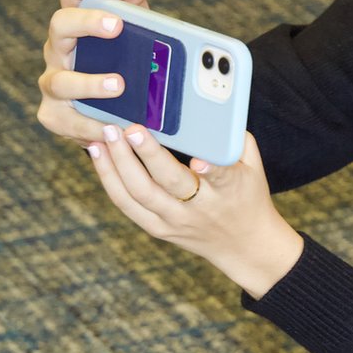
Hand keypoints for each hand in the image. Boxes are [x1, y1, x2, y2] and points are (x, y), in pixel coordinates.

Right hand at [37, 0, 150, 143]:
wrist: (119, 108)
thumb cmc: (126, 60)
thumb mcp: (137, 32)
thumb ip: (136, 8)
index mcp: (78, 22)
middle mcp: (59, 48)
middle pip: (60, 25)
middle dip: (87, 23)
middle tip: (117, 26)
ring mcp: (53, 81)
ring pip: (59, 80)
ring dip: (88, 83)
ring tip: (118, 85)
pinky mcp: (54, 115)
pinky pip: (66, 121)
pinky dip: (90, 126)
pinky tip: (113, 127)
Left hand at [86, 126, 303, 297]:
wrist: (244, 245)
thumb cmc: (248, 196)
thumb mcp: (254, 167)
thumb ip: (234, 139)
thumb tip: (212, 107)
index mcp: (230, 190)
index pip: (221, 178)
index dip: (211, 169)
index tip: (198, 158)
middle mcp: (201, 208)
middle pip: (170, 183)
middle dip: (147, 154)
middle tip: (129, 128)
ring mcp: (176, 220)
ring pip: (140, 194)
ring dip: (118, 164)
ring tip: (104, 137)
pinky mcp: (158, 229)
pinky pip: (127, 205)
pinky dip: (110, 179)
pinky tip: (99, 155)